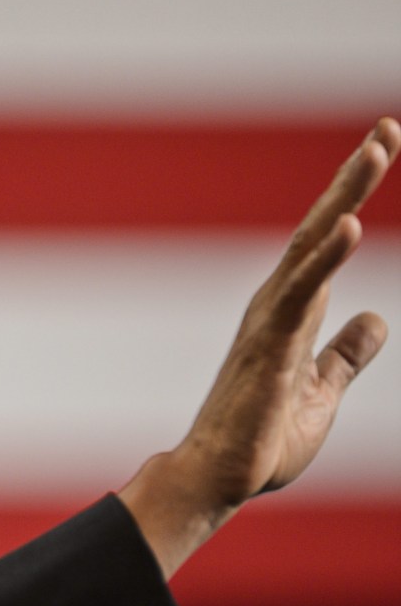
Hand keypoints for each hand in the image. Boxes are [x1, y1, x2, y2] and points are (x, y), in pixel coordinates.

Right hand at [119, 117, 399, 578]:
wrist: (221, 476)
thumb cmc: (262, 435)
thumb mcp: (321, 388)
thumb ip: (345, 353)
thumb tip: (378, 319)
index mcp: (291, 309)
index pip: (327, 240)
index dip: (352, 195)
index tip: (380, 148)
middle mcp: (277, 302)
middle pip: (320, 227)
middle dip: (353, 178)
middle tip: (386, 129)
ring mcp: (270, 320)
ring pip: (311, 246)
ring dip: (344, 197)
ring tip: (376, 152)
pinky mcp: (269, 347)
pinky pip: (300, 293)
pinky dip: (325, 258)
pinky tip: (350, 226)